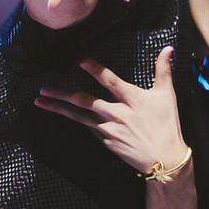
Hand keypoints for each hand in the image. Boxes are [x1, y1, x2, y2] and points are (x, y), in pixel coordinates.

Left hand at [34, 46, 187, 173]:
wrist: (164, 159)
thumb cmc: (167, 125)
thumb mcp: (167, 95)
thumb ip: (163, 70)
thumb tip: (168, 49)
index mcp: (132, 99)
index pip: (109, 81)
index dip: (95, 69)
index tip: (80, 61)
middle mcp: (117, 113)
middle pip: (84, 100)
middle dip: (61, 94)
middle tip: (43, 89)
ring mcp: (109, 129)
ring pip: (79, 116)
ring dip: (59, 108)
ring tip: (41, 102)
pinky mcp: (107, 142)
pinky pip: (90, 128)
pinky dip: (78, 120)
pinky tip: (68, 115)